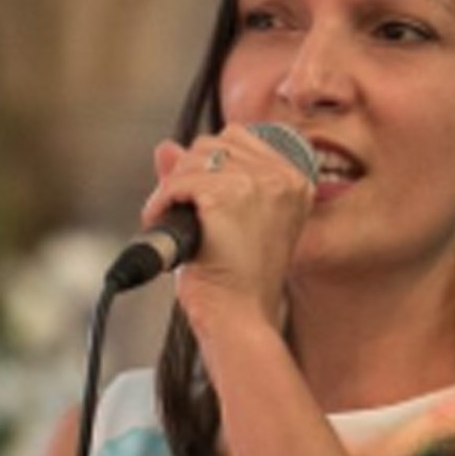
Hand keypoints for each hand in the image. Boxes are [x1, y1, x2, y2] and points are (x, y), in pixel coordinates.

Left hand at [144, 126, 313, 329]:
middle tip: (181, 210)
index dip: (210, 162)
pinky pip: (176, 182)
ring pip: (191, 160)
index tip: (199, 194)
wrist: (240, 318)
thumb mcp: (229, 220)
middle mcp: (281, 177)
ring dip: (171, 188)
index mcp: (295, 181)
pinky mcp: (226, 196)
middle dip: (187, 173)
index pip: (240, 137)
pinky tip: (160, 222)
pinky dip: (159, 203)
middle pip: (213, 143)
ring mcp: (256, 184)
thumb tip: (164, 147)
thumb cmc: (238, 279)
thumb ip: (202, 177)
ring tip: (170, 218)